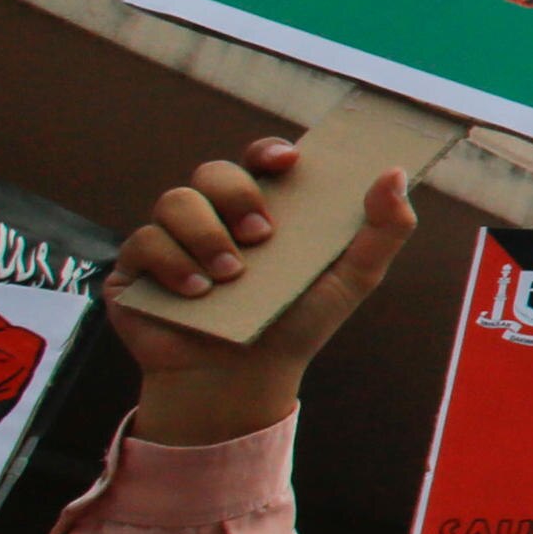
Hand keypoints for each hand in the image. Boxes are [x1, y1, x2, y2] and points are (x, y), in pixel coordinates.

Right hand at [108, 137, 421, 449]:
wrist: (242, 381)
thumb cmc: (296, 326)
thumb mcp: (352, 279)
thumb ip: (384, 229)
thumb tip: (396, 172)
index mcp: (264, 209)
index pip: (259, 162)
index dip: (268, 151)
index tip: (286, 162)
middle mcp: (214, 217)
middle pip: (213, 172)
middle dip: (237, 196)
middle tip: (262, 237)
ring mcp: (172, 240)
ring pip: (175, 201)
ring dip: (206, 234)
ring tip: (232, 276)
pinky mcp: (136, 270)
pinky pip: (143, 241)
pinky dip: (173, 263)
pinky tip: (199, 293)